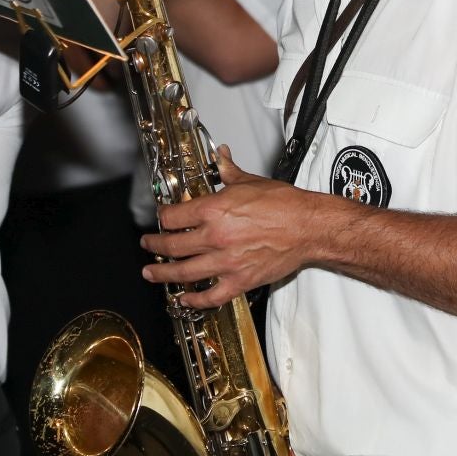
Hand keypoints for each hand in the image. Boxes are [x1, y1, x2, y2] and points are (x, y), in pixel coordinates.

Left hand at [139, 146, 323, 306]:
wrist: (308, 227)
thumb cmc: (285, 205)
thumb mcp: (251, 182)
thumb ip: (228, 171)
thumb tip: (221, 157)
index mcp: (215, 210)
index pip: (174, 216)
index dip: (163, 217)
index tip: (161, 218)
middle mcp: (216, 237)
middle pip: (173, 245)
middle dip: (155, 244)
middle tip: (148, 244)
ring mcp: (226, 262)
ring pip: (184, 272)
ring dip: (163, 273)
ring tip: (151, 272)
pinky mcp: (240, 280)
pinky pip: (211, 295)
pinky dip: (194, 299)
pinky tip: (184, 298)